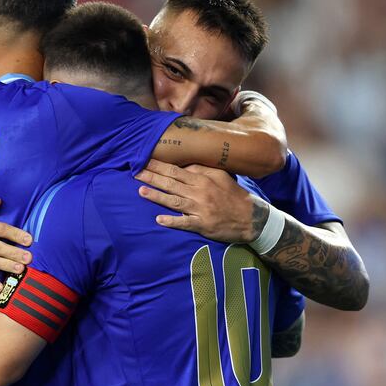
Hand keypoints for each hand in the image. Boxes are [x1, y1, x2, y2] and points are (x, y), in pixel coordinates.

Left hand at [135, 160, 268, 243]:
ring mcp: (200, 210)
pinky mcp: (202, 225)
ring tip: (141, 191)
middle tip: (135, 172)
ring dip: (157, 196)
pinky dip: (172, 221)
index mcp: (203, 180)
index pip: (176, 170)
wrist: (251, 217)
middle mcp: (199, 193)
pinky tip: (159, 219)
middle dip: (152, 177)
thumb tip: (184, 165)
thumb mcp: (220, 176)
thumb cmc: (233, 195)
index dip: (159, 166)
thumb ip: (202, 170)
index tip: (144, 160)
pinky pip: (185, 223)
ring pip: (174, 201)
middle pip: (171, 184)